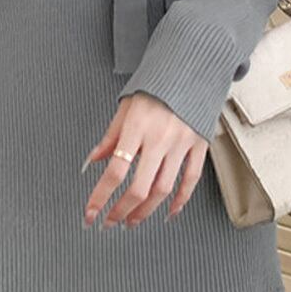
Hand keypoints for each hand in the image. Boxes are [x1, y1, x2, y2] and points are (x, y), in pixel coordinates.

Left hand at [82, 93, 209, 227]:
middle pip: (139, 187)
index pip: (115, 171)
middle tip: (110, 222)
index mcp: (137, 128)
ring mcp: (182, 144)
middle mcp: (160, 138)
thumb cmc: (155, 88)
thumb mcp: (125, 108)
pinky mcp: (200, 146)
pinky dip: (180, 201)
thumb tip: (92, 161)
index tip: (91, 212)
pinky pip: (191, 180)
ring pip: (163, 189)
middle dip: (121, 210)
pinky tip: (168, 212)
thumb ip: (110, 137)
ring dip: (145, 211)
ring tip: (132, 221)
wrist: (190, 69)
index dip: (100, 196)